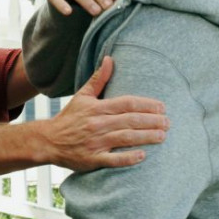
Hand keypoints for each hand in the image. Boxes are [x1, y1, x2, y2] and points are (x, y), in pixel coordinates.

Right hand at [42, 56, 168, 171]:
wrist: (49, 140)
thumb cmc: (70, 117)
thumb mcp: (82, 95)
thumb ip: (99, 79)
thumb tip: (110, 59)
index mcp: (97, 108)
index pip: (126, 103)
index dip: (146, 104)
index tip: (162, 107)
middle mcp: (98, 124)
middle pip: (130, 120)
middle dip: (151, 121)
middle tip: (168, 122)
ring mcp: (96, 142)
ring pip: (125, 138)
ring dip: (145, 137)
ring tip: (162, 136)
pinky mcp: (93, 159)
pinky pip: (113, 160)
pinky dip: (128, 158)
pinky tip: (143, 156)